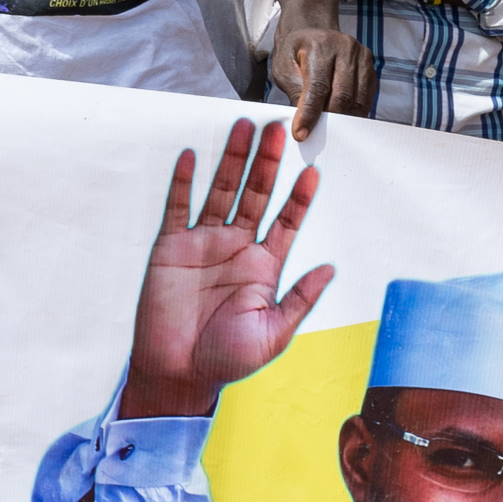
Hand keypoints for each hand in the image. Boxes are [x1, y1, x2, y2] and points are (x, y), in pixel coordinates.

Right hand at [124, 120, 333, 410]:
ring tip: (243, 128)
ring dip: (233, 160)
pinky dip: (184, 181)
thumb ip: (301, 299)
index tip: (313, 172)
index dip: (299, 197)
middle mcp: (237, 247)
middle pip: (256, 194)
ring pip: (222, 191)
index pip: (287, 221)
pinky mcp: (172, 246)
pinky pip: (178, 207)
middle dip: (268, 163)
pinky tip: (193, 156)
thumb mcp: (275, 333)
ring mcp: (204, 243)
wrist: (177, 372)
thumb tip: (331, 268)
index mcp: (264, 266)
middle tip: (278, 129)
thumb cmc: (227, 359)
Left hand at [271, 8, 375, 134]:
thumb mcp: (283, 68)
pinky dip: (355, 112)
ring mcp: (361, 56)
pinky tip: (343, 121)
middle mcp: (345, 47)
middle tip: (316, 136)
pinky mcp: (371, 67)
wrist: (313, 31)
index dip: (310, 114)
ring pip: (357, 99)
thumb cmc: (295, 51)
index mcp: (319, 45)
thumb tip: (303, 124)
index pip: (317, 86)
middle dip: (328, 120)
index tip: (301, 134)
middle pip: (341, 95)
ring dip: (343, 119)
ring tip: (328, 130)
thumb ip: (294, 92)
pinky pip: (366, 97)